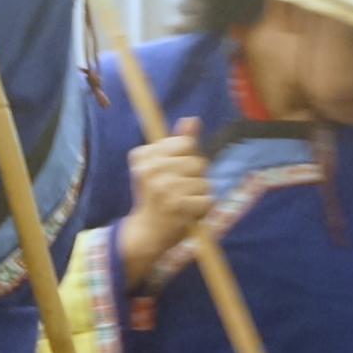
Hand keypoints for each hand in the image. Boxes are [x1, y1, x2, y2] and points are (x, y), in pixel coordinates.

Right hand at [114, 116, 210, 286]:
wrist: (146, 232)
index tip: (172, 172)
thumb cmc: (155, 196)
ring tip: (182, 203)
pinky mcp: (179, 206)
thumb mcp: (159, 166)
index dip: (186, 158)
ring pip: (204, 181)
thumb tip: (193, 120)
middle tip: (176, 191)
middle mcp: (152, 170)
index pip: (185, 143)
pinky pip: (208, 199)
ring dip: (198, 194)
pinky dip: (202, 208)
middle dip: (194, 177)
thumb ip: (177, 142)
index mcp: (144, 156)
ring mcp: (165, 188)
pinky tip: (187, 213)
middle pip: (198, 162)